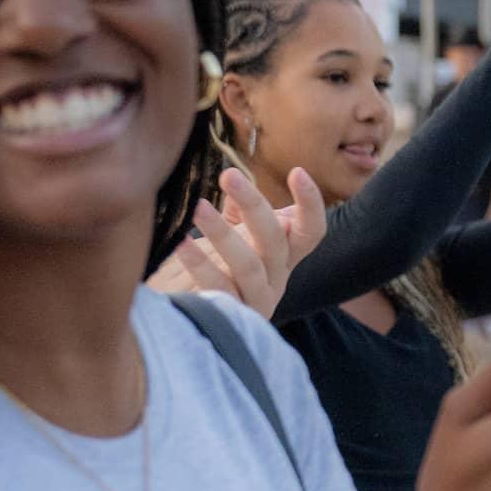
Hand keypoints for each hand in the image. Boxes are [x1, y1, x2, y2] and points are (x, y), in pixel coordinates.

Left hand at [146, 168, 325, 319]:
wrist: (191, 319)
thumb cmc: (214, 268)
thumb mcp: (234, 237)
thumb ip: (239, 212)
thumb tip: (235, 177)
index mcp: (283, 257)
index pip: (311, 231)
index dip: (311, 204)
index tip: (297, 172)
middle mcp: (277, 278)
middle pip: (276, 240)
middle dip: (255, 205)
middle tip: (229, 175)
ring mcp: (257, 300)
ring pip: (250, 264)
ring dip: (223, 234)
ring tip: (198, 208)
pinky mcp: (232, 318)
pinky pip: (219, 289)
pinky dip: (200, 265)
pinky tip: (180, 244)